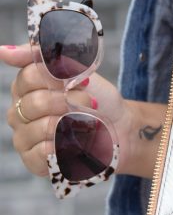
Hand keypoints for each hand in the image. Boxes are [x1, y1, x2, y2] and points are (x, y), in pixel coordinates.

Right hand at [1, 43, 128, 178]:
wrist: (120, 127)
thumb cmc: (97, 98)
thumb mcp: (77, 69)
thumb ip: (42, 57)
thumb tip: (3, 52)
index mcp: (25, 87)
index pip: (28, 77)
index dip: (57, 78)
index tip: (82, 81)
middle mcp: (18, 112)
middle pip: (33, 103)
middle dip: (67, 101)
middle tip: (88, 103)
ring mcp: (23, 137)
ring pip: (40, 128)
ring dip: (71, 124)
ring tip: (86, 122)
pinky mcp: (33, 161)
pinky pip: (42, 153)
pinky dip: (64, 146)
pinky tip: (74, 142)